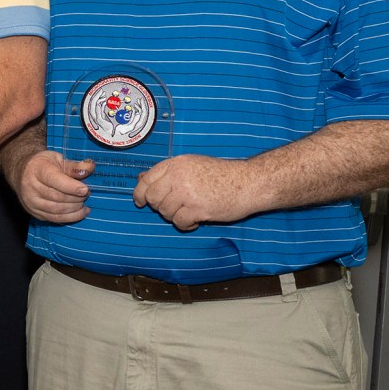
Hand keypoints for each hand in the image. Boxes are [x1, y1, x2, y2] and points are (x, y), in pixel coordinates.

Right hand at [14, 149, 93, 223]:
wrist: (21, 172)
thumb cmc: (43, 164)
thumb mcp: (57, 159)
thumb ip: (73, 166)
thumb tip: (90, 167)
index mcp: (37, 170)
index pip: (55, 180)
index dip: (72, 187)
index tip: (86, 189)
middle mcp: (31, 187)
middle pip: (57, 197)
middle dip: (76, 198)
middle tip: (87, 194)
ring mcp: (31, 201)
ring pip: (57, 210)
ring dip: (74, 209)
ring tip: (84, 204)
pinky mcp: (34, 212)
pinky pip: (54, 219)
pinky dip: (70, 217)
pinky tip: (81, 212)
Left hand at [135, 154, 259, 230]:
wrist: (248, 182)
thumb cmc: (222, 174)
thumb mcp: (192, 165)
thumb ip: (168, 172)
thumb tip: (141, 178)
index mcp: (176, 164)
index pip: (147, 179)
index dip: (139, 193)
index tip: (140, 202)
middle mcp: (178, 177)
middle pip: (153, 198)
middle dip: (159, 206)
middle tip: (173, 208)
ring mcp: (187, 193)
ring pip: (165, 212)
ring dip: (174, 216)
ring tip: (188, 213)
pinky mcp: (198, 209)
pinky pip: (179, 222)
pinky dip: (185, 225)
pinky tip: (195, 221)